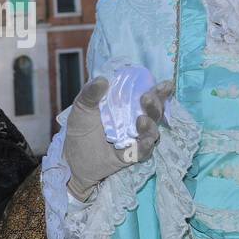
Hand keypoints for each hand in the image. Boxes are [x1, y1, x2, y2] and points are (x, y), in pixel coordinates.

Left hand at [64, 75, 173, 201]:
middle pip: (154, 111)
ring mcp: (134, 138)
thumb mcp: (81, 108)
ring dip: (151, 125)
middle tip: (146, 98)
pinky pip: (144, 151)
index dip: (159, 90)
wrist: (72, 158)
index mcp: (126, 105)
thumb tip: (103, 79)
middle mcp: (134, 120)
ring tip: (141, 120)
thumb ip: (90, 93)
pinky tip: (144, 141)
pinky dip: (146, 146)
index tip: (166, 84)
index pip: (147, 94)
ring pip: (152, 130)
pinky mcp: (131, 155)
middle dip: (156, 104)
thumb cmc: (79, 129)